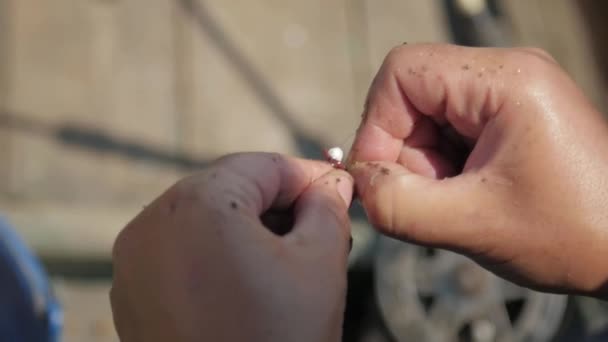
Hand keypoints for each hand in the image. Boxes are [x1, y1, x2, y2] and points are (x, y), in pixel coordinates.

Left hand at [110, 153, 353, 341]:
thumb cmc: (280, 337)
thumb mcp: (320, 262)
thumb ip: (327, 206)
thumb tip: (330, 183)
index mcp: (197, 203)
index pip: (262, 166)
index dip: (306, 175)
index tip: (335, 188)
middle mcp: (152, 221)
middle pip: (228, 189)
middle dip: (277, 203)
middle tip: (317, 225)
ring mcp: (133, 259)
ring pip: (202, 218)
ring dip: (246, 227)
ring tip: (286, 255)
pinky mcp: (130, 292)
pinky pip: (179, 251)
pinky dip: (214, 252)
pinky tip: (247, 279)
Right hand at [348, 43, 607, 296]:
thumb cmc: (578, 233)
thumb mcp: (476, 224)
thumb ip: (400, 206)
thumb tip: (359, 184)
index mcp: (506, 80)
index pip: (402, 72)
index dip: (377, 124)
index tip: (381, 177)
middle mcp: (506, 73)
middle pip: (410, 95)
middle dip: (405, 153)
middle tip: (430, 198)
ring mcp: (508, 94)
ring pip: (424, 117)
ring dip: (424, 165)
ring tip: (457, 200)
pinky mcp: (506, 117)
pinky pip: (446, 131)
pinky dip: (442, 168)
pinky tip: (467, 195)